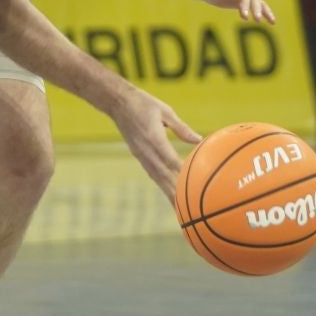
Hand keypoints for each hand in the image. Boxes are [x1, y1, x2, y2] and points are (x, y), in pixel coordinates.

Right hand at [102, 84, 201, 202]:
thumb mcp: (165, 111)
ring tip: (179, 210)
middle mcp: (146, 151)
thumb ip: (182, 128)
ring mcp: (141, 155)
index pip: (170, 160)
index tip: (193, 187)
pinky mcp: (138, 155)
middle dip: (175, 195)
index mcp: (154, 138)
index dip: (181, 175)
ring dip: (168, 194)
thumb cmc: (143, 102)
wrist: (117, 102)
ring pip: (157, 178)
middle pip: (163, 177)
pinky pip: (152, 173)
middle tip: (187, 212)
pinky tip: (169, 193)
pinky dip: (161, 184)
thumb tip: (199, 140)